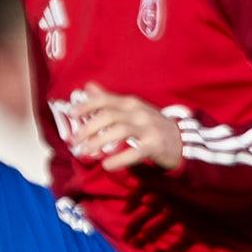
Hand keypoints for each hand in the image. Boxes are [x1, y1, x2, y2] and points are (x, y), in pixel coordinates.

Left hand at [62, 86, 183, 172]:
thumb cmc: (150, 124)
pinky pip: (135, 152)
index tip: (71, 114)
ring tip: (84, 153)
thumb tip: (88, 86)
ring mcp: (149, 128)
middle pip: (109, 116)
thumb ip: (109, 100)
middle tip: (73, 141)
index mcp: (131, 103)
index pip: (105, 100)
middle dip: (88, 128)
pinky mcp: (156, 145)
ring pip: (120, 131)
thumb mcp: (131, 109)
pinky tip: (106, 165)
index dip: (87, 105)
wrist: (180, 140)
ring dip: (98, 142)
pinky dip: (119, 159)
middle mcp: (139, 112)